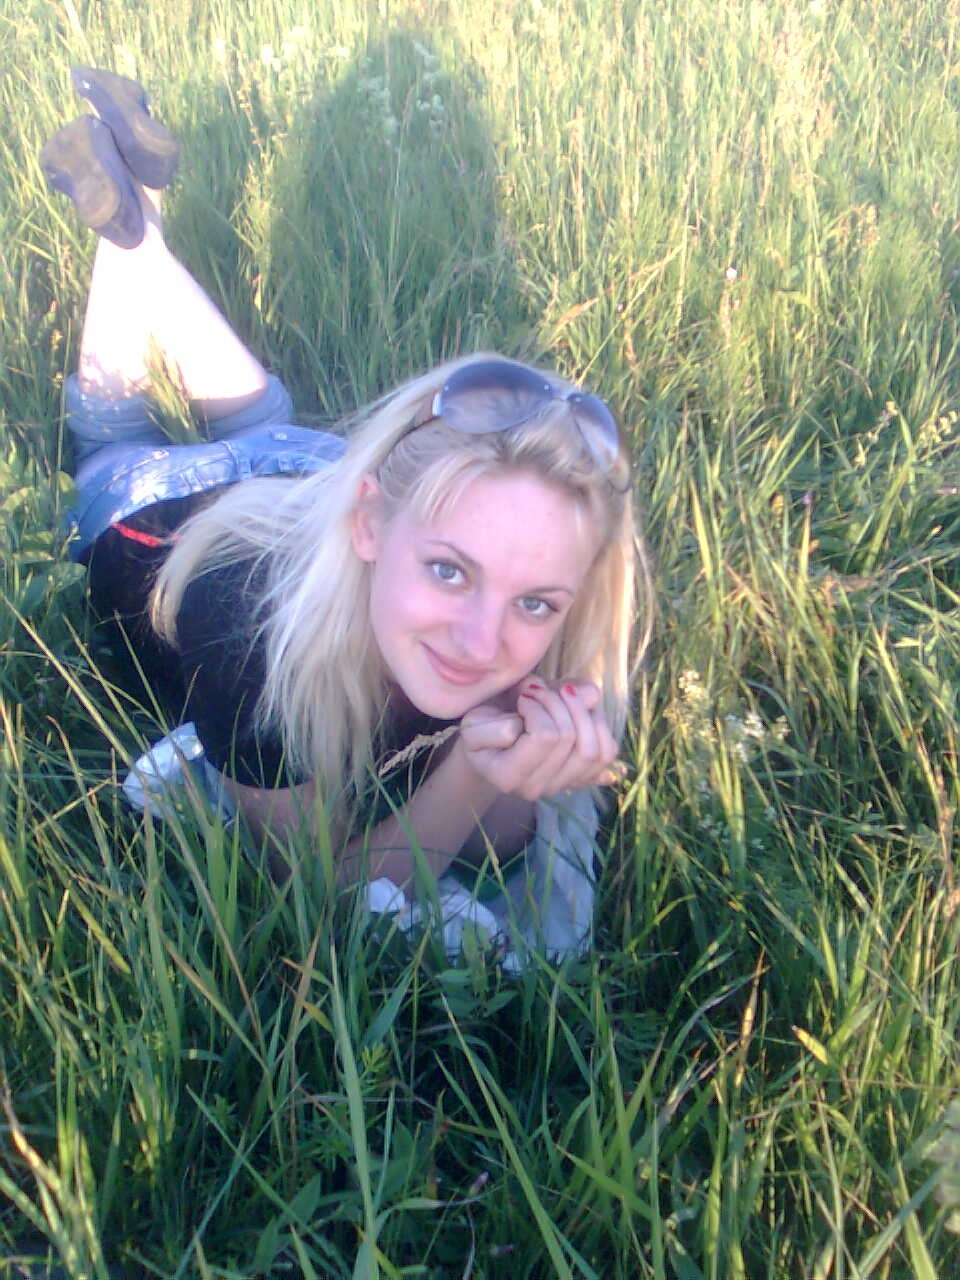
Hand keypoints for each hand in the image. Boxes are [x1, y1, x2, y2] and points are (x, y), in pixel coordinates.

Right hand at [458, 679, 619, 801]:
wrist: (487, 745)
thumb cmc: (480, 725)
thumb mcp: (480, 713)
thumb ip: (521, 700)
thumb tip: (591, 696)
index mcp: (507, 776)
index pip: (545, 736)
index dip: (537, 705)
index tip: (522, 696)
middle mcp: (537, 789)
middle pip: (571, 739)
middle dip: (559, 701)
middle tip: (540, 689)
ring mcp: (561, 786)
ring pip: (594, 748)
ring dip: (582, 711)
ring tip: (562, 696)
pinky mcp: (579, 778)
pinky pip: (606, 754)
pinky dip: (599, 726)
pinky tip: (583, 712)